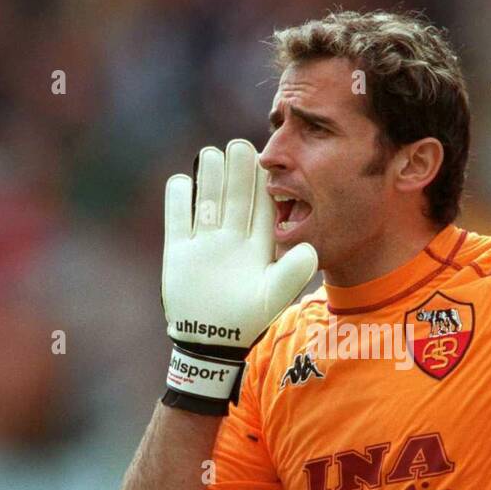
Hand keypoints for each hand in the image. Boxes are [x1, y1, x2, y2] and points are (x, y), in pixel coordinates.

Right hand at [161, 138, 317, 414]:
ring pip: (207, 201)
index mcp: (256, 245)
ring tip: (212, 153)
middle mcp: (230, 239)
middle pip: (233, 197)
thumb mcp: (274, 296)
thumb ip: (293, 273)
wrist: (210, 344)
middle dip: (236, 171)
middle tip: (240, 145)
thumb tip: (313, 250)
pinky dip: (178, 199)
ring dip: (209, 178)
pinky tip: (182, 181)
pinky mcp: (178, 251)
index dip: (262, 183)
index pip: (260, 207)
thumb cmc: (247, 320)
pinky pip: (177, 218)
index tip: (265, 159)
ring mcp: (203, 243)